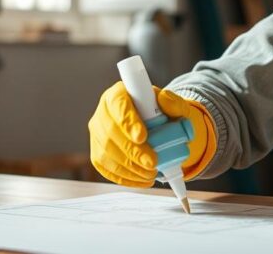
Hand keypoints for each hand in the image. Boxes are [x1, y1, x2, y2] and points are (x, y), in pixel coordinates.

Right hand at [88, 82, 215, 186]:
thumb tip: (165, 100)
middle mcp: (104, 111)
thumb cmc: (165, 114)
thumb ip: (174, 102)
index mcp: (120, 93)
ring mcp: (98, 133)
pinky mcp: (97, 152)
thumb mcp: (175, 105)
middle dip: (132, 151)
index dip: (128, 121)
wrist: (161, 128)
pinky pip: (105, 167)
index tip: (142, 137)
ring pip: (106, 152)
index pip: (118, 104)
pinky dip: (124, 177)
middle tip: (152, 163)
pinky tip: (141, 179)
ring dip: (129, 167)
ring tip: (151, 173)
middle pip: (110, 131)